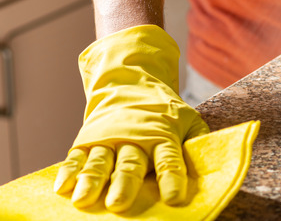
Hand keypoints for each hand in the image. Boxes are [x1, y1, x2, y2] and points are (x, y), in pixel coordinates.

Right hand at [53, 25, 209, 211]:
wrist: (131, 83)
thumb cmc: (165, 112)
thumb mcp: (188, 120)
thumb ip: (198, 142)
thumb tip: (210, 163)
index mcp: (163, 134)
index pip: (169, 159)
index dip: (172, 178)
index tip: (174, 198)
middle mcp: (135, 137)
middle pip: (130, 164)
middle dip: (125, 184)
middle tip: (119, 204)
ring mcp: (108, 138)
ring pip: (100, 162)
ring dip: (92, 181)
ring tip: (84, 200)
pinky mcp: (87, 140)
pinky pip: (76, 157)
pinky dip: (68, 172)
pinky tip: (62, 188)